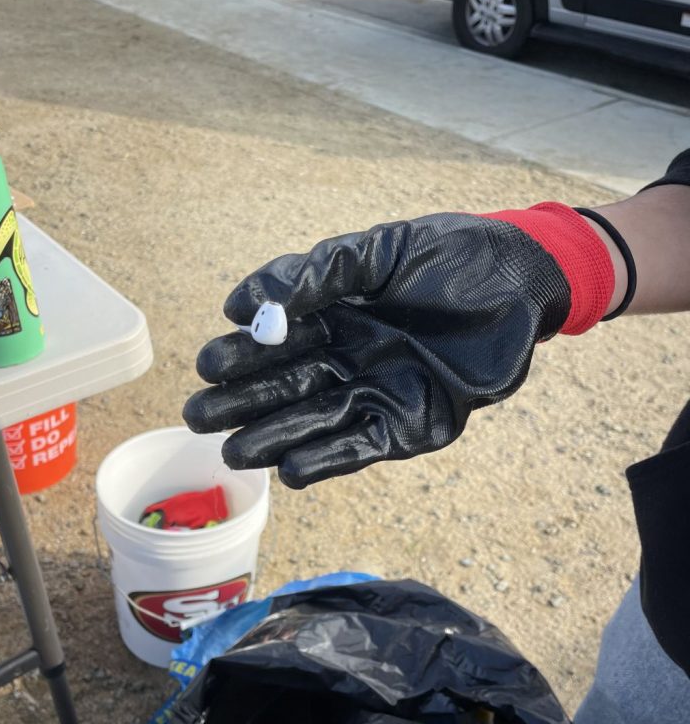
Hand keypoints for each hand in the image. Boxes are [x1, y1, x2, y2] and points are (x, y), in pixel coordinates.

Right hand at [183, 210, 581, 487]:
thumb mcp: (378, 252)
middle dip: (243, 402)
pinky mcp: (412, 425)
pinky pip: (363, 447)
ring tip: (234, 452)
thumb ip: (315, 275)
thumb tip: (245, 306)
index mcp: (336, 314)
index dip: (242, 353)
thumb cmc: (450, 257)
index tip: (208, 365)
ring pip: (316, 421)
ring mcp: (378, 392)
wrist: (524, 283)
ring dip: (275, 438)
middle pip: (285, 385)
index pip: (276, 340)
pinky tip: (293, 471)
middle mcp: (349, 356)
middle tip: (199, 417)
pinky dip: (330, 459)